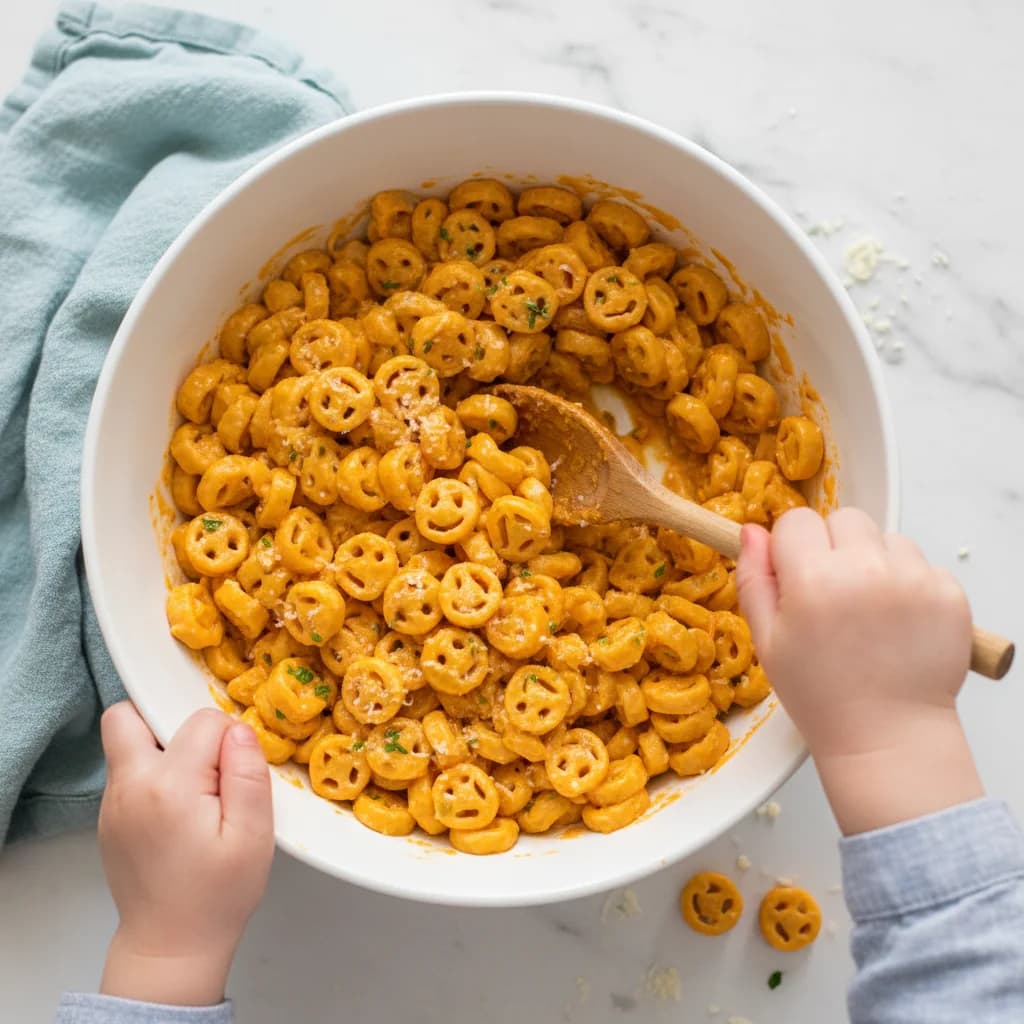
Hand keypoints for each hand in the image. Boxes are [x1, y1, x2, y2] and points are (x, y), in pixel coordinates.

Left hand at [98, 703, 273, 1005]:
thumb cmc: (219, 895)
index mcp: (168, 786)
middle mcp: (130, 786)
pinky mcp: (109, 817)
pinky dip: (152, 773)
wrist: (171, 946)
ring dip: (160, 747)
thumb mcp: (253, 836)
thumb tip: (239, 730)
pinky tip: (179, 809)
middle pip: (128, 715)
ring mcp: (112, 802)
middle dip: (166, 719)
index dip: (230, 737)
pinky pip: (127, 771)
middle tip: (201, 757)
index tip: (237, 773)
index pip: (203, 721)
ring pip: (126, 741)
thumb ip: (248, 774)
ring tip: (194, 788)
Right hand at [737, 507, 982, 834]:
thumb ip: (754, 578)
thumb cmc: (820, 694)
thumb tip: (752, 531)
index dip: (792, 548)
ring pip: (886, 538)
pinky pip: (923, 564)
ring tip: (869, 611)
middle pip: (844, 519)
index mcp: (813, 578)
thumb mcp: (767, 640)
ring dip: (875, 562)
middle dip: (835, 547)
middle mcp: (866, 568)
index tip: (796, 576)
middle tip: (834, 594)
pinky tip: (898, 623)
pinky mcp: (949, 593)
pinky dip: (910, 584)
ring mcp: (913, 579)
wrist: (887, 737)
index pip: (796, 521)